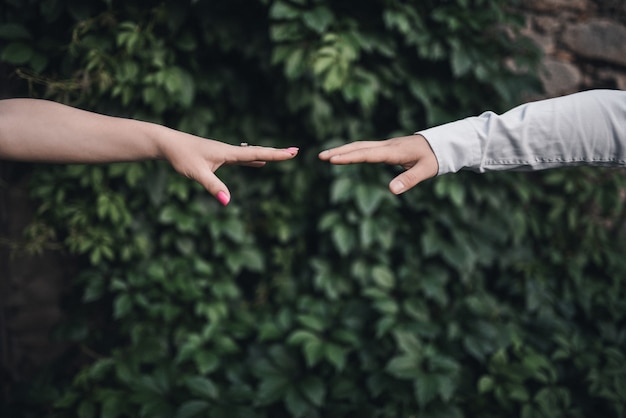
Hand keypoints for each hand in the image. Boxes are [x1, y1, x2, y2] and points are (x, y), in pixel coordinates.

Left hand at [158, 133, 298, 205]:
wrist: (167, 144)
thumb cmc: (181, 157)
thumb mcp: (197, 173)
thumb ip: (213, 187)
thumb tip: (228, 202)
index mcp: (228, 152)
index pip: (257, 154)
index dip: (276, 154)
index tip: (293, 152)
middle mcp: (229, 150)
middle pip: (258, 151)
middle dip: (276, 153)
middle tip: (295, 151)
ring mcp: (224, 153)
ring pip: (251, 154)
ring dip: (267, 155)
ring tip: (282, 156)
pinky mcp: (218, 156)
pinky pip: (242, 158)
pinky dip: (253, 160)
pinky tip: (257, 164)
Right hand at [318, 135, 437, 194]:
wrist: (440, 144)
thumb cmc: (433, 158)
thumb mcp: (425, 171)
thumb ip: (409, 180)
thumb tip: (392, 190)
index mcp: (393, 151)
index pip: (367, 154)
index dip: (349, 157)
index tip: (332, 159)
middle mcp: (386, 146)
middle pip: (358, 147)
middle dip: (339, 152)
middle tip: (320, 156)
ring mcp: (385, 145)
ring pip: (360, 146)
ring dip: (343, 150)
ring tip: (326, 155)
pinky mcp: (386, 147)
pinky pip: (365, 148)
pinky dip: (352, 150)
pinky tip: (344, 155)